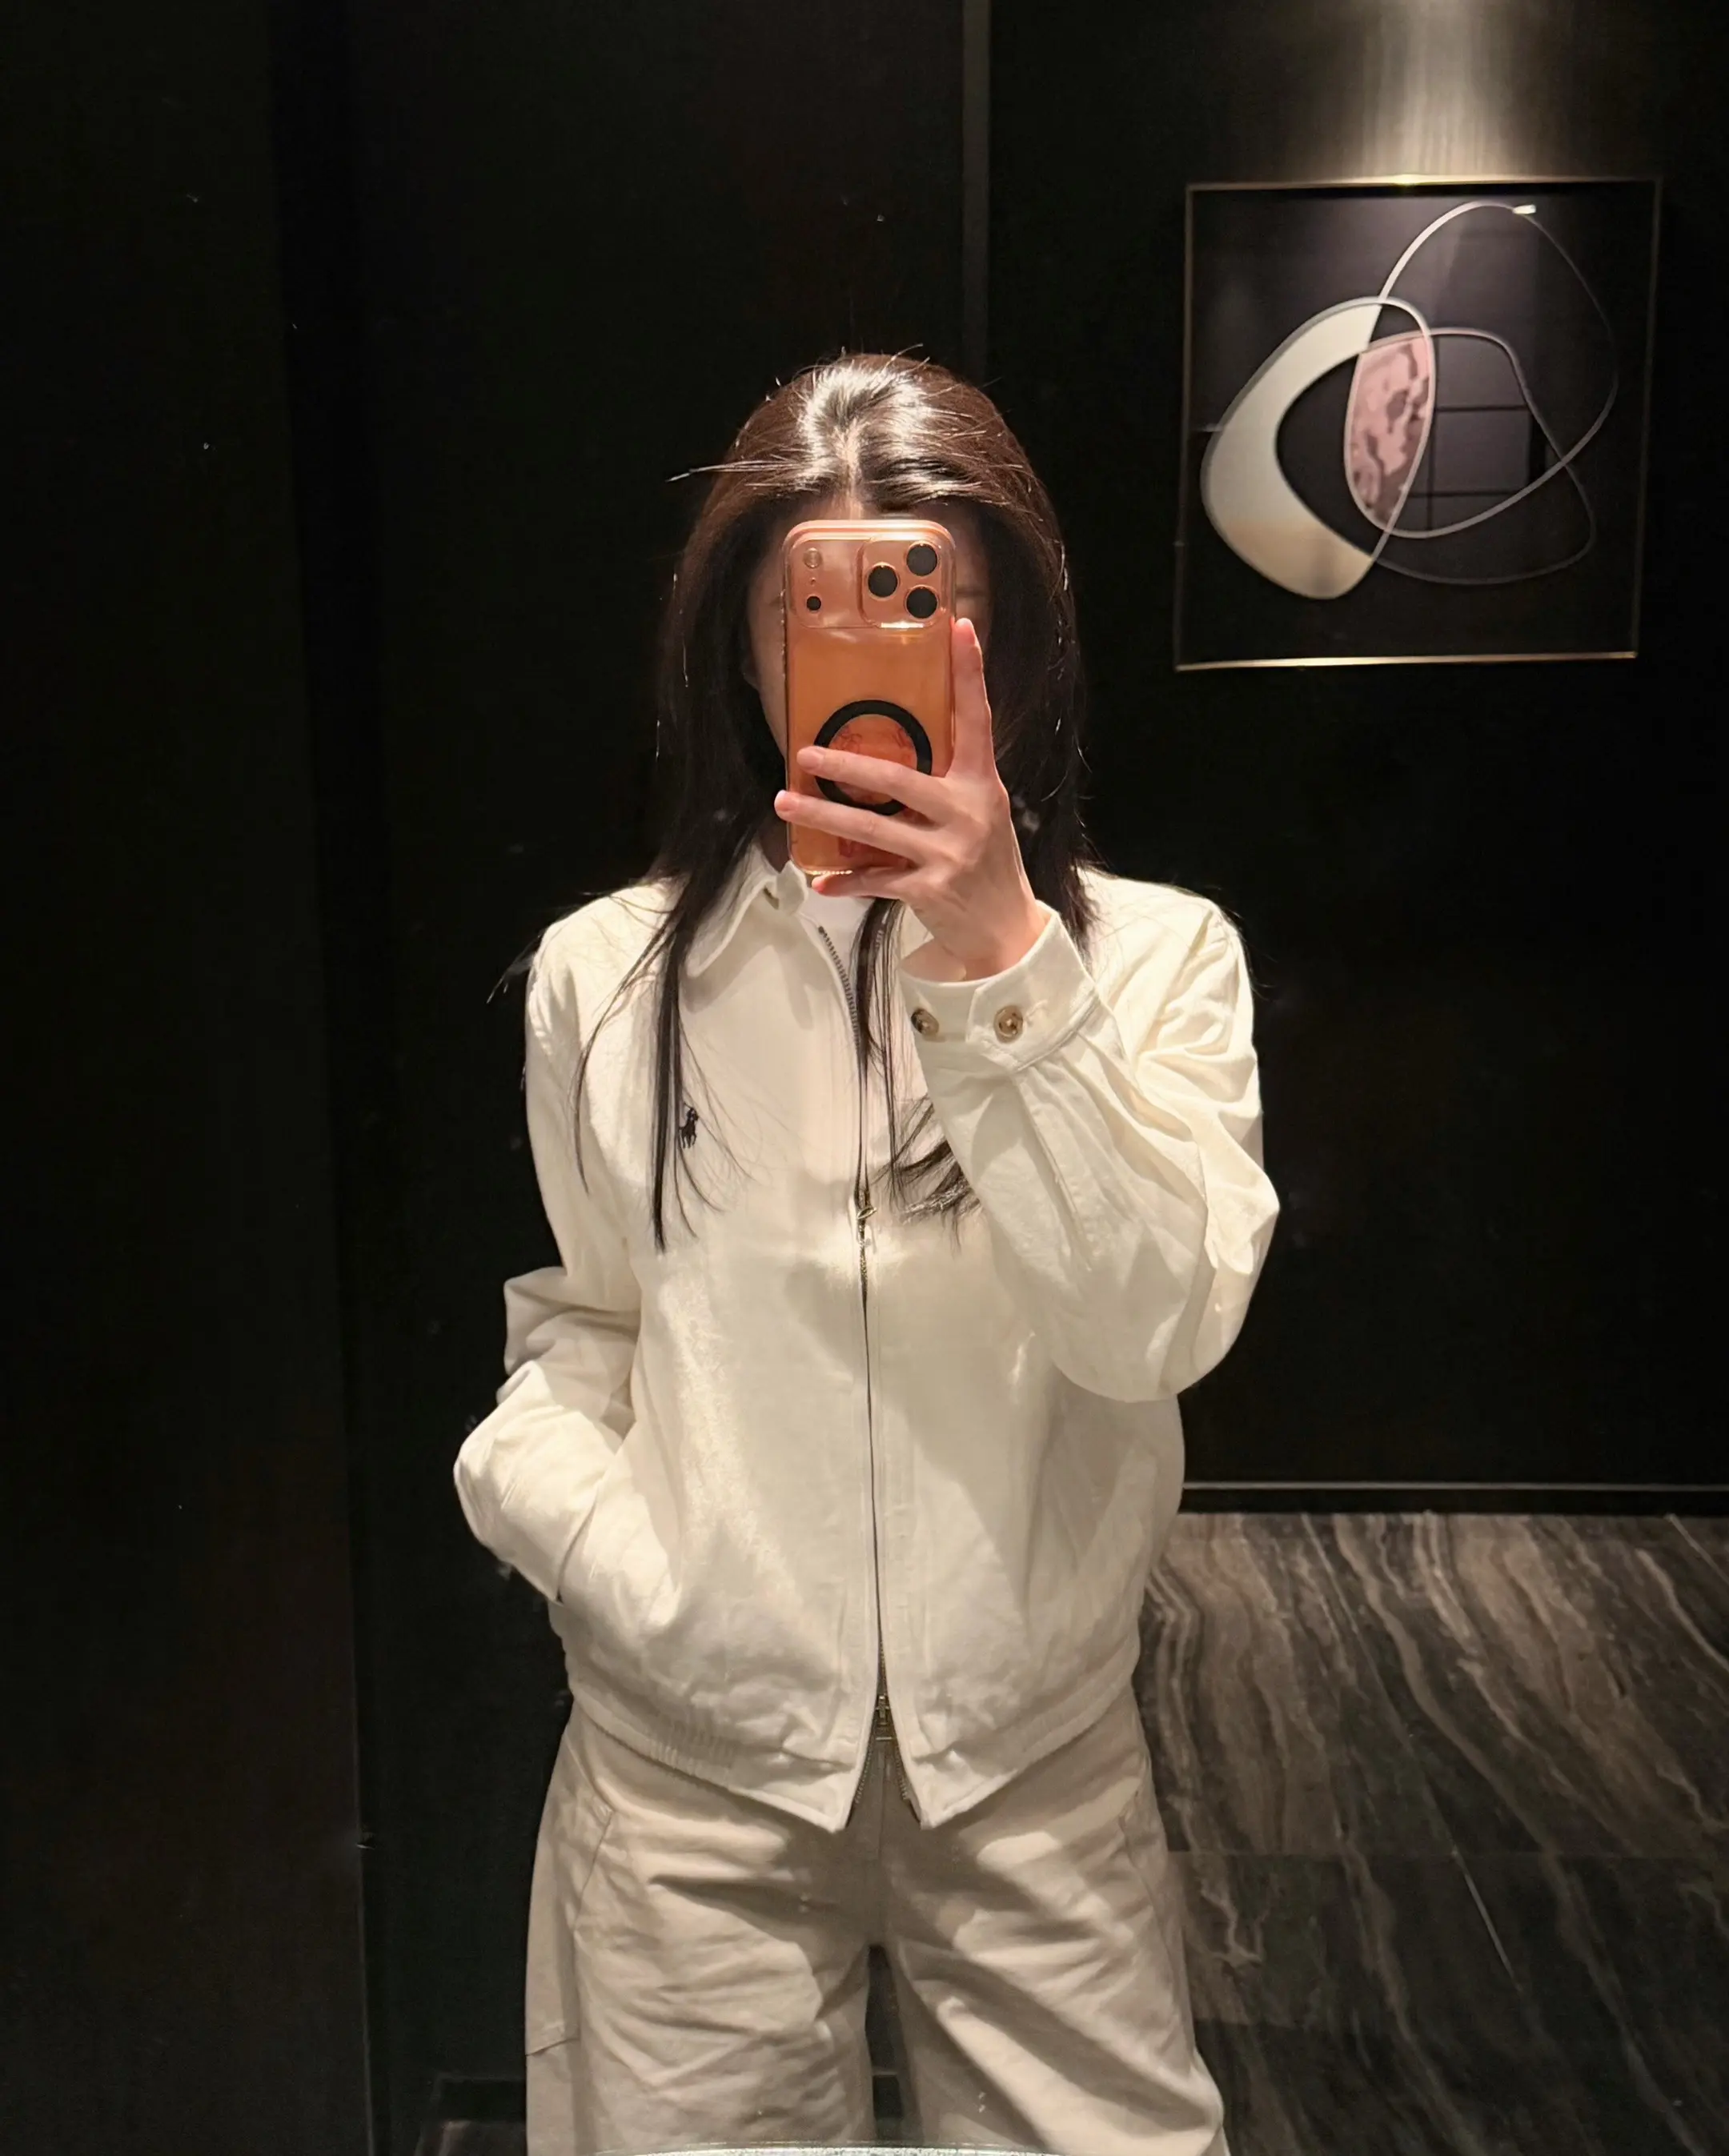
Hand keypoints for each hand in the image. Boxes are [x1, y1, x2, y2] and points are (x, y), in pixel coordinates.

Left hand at [772, 619, 1044, 980]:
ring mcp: (949, 854)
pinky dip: (845, 882)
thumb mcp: (979, 813)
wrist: (1005, 929)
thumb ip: (945, 784)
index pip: (976, 719)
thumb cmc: (986, 862)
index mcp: (980, 785)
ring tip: (785, 805)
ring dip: (824, 818)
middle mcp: (967, 814)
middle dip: (846, 767)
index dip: (969, 674)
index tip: (957, 629)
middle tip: (805, 754)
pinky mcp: (930, 890)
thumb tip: (887, 755)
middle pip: (899, 781)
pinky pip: (876, 881)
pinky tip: (819, 882)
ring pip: (874, 831)